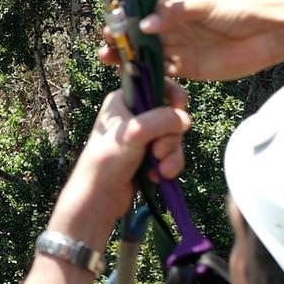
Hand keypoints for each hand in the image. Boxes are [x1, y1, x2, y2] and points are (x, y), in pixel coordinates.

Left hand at [52, 86, 190, 243]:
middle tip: (157, 151)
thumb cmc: (108, 161)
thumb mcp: (135, 133)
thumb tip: (185, 119)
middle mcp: (134, 115)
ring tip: (160, 170)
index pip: (157, 85)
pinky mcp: (149, 156)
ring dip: (171, 155)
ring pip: (174, 138)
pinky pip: (171, 154)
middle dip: (170, 137)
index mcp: (124, 100)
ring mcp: (143, 137)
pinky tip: (157, 176)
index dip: (173, 96)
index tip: (179, 109)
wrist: (98, 198)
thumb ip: (162, 120)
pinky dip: (169, 165)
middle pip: (171, 116)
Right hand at [105, 0, 281, 81]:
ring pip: (149, 55)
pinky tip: (134, 79)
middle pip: (142, 36)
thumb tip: (146, 23)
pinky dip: (149, 75)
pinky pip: (165, 73)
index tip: (109, 25)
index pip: (145, 13)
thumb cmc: (240, 12)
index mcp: (177, 9)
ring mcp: (181, 49)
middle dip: (123, 41)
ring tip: (110, 62)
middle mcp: (175, 29)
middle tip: (104, 47)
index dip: (126, 19)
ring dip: (131, 59)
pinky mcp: (190, 69)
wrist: (267, 35)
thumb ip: (177, 13)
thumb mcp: (207, 6)